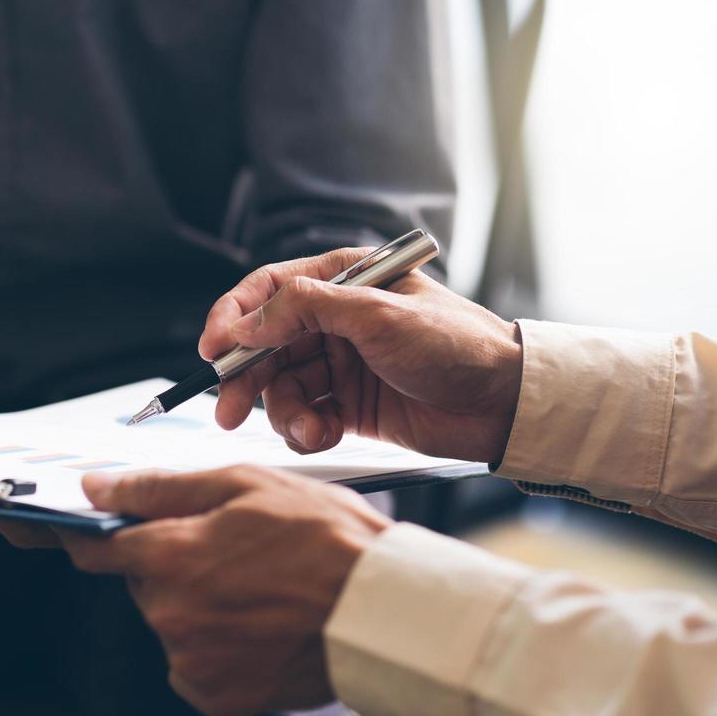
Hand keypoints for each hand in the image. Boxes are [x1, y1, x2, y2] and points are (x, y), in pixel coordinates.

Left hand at [61, 465, 389, 715]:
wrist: (382, 612)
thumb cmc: (325, 538)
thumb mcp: (245, 485)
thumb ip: (161, 488)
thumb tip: (98, 489)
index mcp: (171, 557)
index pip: (96, 548)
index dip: (89, 535)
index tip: (83, 530)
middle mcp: (171, 615)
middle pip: (144, 582)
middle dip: (172, 563)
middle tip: (231, 550)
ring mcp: (192, 661)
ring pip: (172, 621)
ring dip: (197, 604)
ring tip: (259, 589)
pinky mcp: (215, 696)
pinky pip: (194, 663)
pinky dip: (216, 646)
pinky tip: (259, 626)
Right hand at [200, 249, 523, 464]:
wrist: (503, 404)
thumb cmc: (457, 345)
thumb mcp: (379, 316)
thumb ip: (307, 309)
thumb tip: (249, 320)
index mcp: (343, 280)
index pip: (269, 290)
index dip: (233, 317)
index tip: (212, 349)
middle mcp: (336, 319)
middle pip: (265, 344)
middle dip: (245, 378)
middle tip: (228, 410)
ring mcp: (340, 363)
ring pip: (281, 387)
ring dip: (284, 412)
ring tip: (307, 429)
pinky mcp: (348, 404)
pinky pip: (305, 416)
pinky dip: (306, 430)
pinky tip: (324, 435)